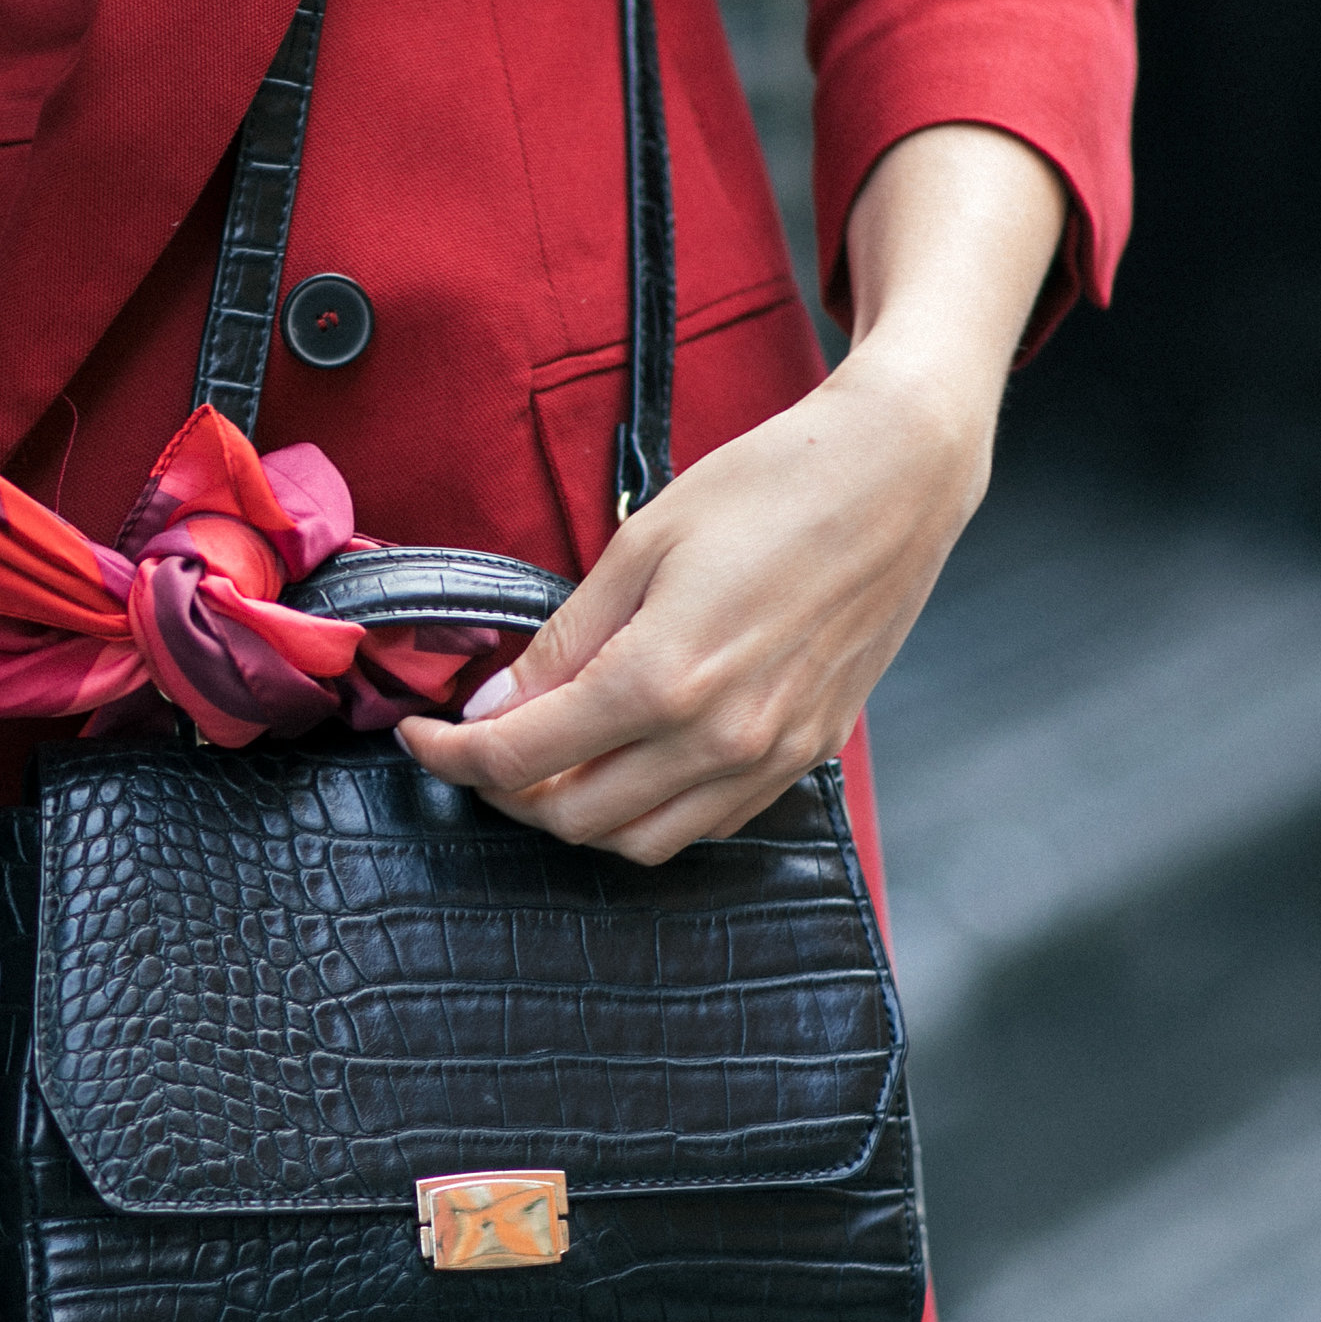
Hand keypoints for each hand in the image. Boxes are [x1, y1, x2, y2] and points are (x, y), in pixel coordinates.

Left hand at [395, 123, 1064, 862]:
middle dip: (507, 794)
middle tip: (481, 745)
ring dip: (578, 815)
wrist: (898, 478)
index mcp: (661, 679)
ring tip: (550, 760)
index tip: (422, 738)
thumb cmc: (773, 487)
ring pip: (641, 842)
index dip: (451, 758)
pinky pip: (708, 825)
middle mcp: (718, 738)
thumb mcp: (642, 543)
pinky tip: (629, 761)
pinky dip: (651, 813)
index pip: (519, 759)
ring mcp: (769, 757)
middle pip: (573, 820)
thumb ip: (563, 640)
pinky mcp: (806, 755)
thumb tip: (495, 704)